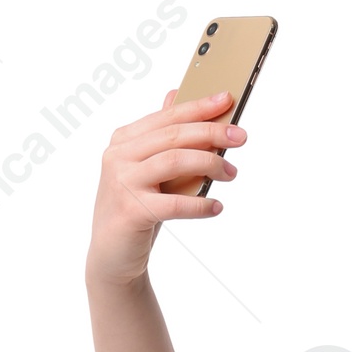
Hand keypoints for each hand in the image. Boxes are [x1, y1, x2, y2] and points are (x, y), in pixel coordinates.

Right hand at [85, 89, 245, 286]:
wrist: (111, 256)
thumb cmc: (135, 210)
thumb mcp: (148, 170)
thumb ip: (160, 136)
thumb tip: (175, 96)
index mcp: (123, 140)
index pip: (167, 117)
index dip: (198, 107)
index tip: (227, 99)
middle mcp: (118, 156)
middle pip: (173, 136)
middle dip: (211, 133)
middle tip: (240, 137)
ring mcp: (122, 183)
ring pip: (174, 161)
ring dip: (209, 164)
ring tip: (231, 173)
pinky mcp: (130, 211)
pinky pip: (174, 203)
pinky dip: (199, 205)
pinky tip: (216, 207)